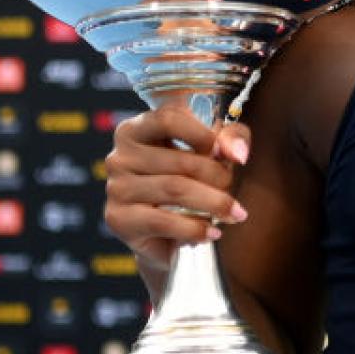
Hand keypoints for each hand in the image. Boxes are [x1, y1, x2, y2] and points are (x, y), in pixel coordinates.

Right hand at [102, 106, 250, 275]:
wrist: (168, 234)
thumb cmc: (193, 181)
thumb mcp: (215, 150)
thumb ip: (231, 138)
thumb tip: (238, 153)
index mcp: (137, 130)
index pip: (168, 119)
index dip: (202, 135)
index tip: (222, 152)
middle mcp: (120, 156)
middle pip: (181, 161)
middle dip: (218, 177)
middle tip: (233, 190)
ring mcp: (116, 188)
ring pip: (175, 190)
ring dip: (214, 203)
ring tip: (235, 214)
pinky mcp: (118, 219)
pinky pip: (163, 221)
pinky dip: (196, 228)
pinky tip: (213, 232)